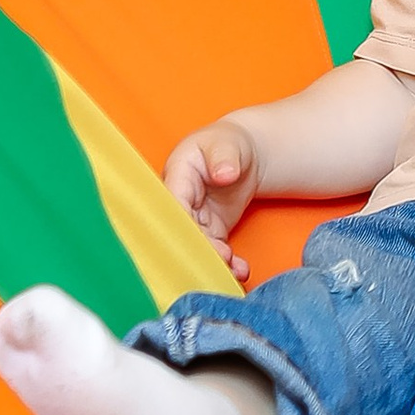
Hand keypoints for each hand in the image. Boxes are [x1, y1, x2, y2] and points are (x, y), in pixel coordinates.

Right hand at [163, 117, 261, 275]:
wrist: (241, 155)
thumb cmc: (227, 144)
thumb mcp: (226, 144)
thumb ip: (223, 157)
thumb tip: (224, 174)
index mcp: (176, 177)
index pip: (172, 204)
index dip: (182, 223)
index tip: (198, 238)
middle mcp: (179, 202)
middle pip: (181, 231)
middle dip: (199, 248)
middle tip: (221, 258)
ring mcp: (194, 219)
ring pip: (198, 246)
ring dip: (214, 261)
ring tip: (234, 268)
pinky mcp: (209, 232)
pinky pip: (214, 251)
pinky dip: (227, 263)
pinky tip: (240, 270)